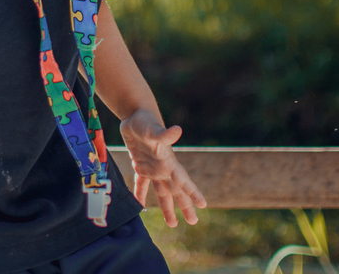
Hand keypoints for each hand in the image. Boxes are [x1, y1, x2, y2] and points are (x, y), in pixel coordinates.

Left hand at [120, 108, 206, 227]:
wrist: (135, 115)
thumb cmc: (145, 121)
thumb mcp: (153, 129)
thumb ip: (164, 134)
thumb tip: (177, 130)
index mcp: (168, 162)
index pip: (183, 180)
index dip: (192, 192)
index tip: (203, 205)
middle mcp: (163, 168)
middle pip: (176, 191)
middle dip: (185, 206)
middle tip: (194, 222)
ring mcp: (152, 168)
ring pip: (161, 192)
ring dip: (167, 207)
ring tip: (173, 223)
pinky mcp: (140, 165)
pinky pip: (141, 184)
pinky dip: (140, 194)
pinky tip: (139, 206)